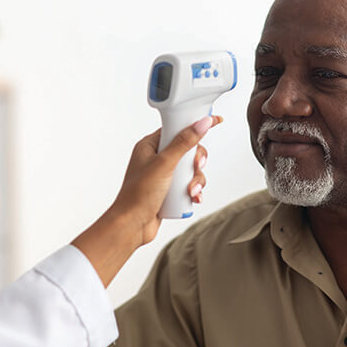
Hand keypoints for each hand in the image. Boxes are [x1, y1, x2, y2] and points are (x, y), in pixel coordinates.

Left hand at [72, 115, 222, 286]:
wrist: (132, 226)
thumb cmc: (138, 195)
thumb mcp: (164, 164)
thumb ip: (184, 142)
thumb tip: (202, 123)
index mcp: (149, 146)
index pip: (176, 127)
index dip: (195, 125)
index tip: (214, 120)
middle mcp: (156, 158)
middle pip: (188, 150)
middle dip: (196, 162)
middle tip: (196, 167)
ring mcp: (163, 175)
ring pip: (191, 170)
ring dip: (196, 180)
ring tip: (190, 191)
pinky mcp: (169, 190)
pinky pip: (188, 185)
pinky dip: (194, 191)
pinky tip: (193, 198)